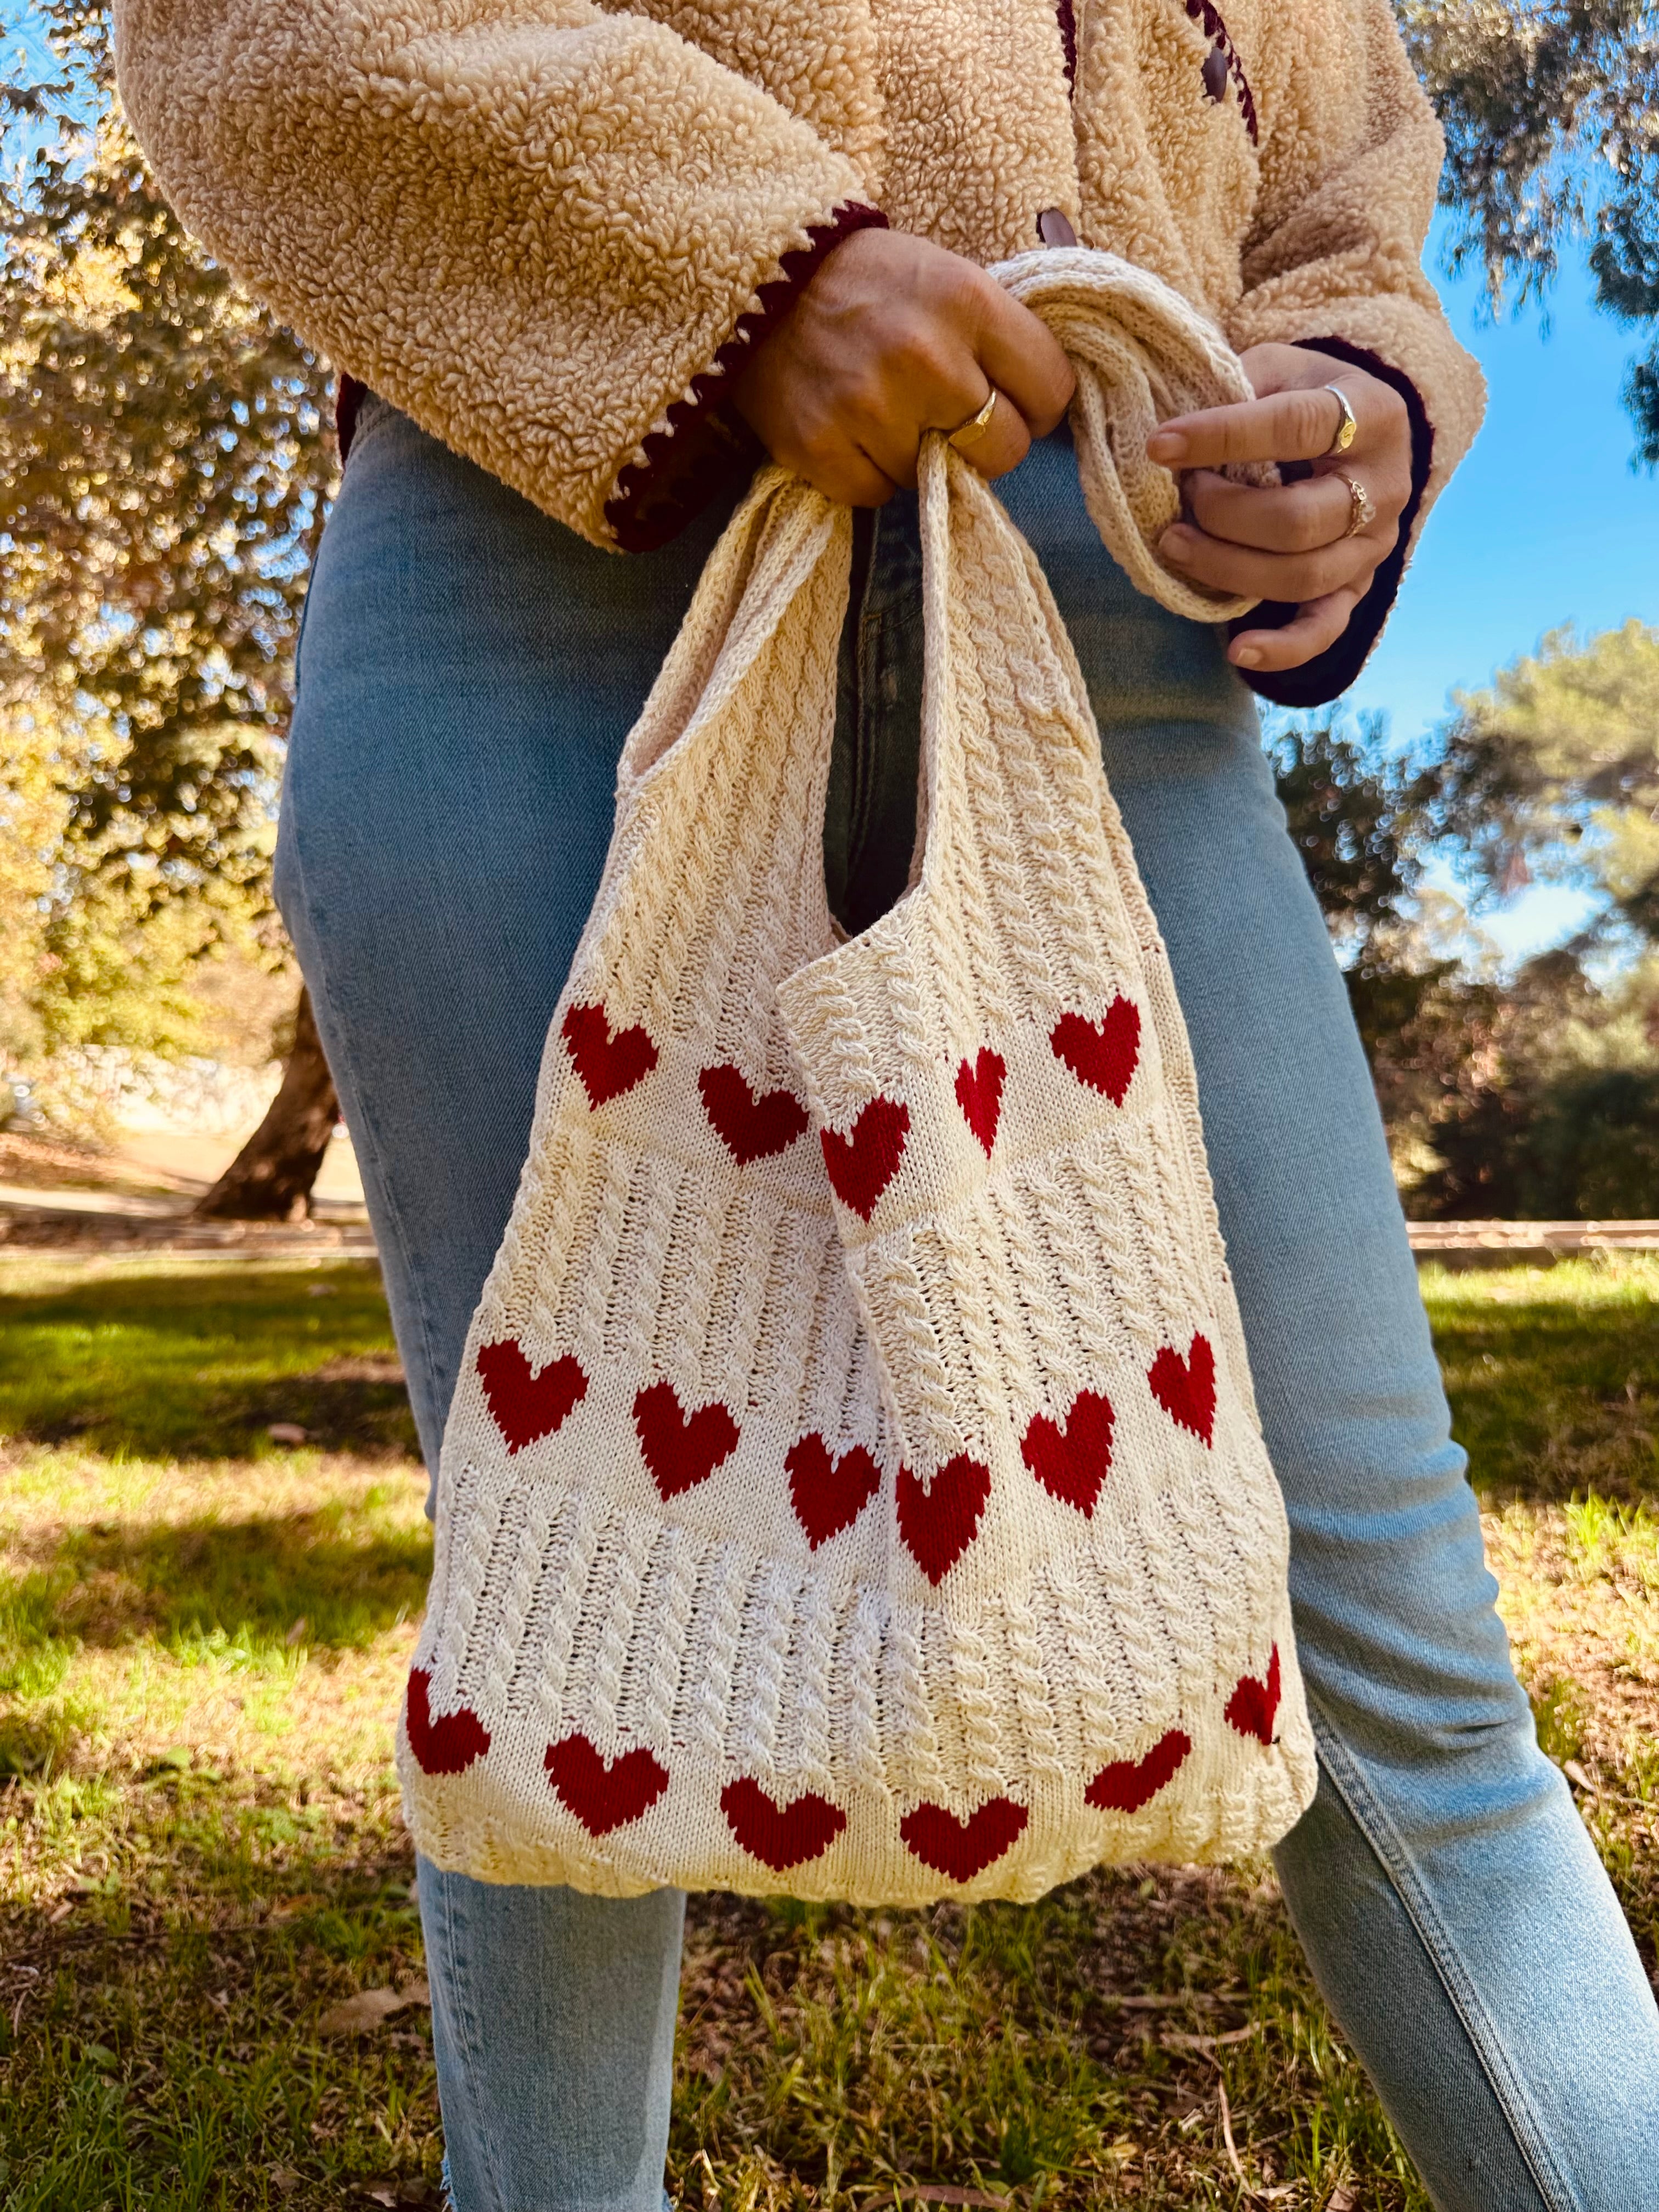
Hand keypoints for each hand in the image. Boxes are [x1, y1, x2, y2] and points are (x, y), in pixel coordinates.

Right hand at [729, 228, 1074, 504]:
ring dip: (922, 456)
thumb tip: (1038, 410)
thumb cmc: (869, 279)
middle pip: (1006, 448)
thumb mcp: (948, 277)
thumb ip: (996, 338)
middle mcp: (926, 359)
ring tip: (890, 412)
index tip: (1015, 401)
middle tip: (956, 420)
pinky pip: (879, 494)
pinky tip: (854, 431)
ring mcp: (871, 409)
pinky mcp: (822, 449)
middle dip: (988, 442)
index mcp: (968, 304)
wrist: (762, 278)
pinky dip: (872, 472)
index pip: (1050, 389)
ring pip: (939, 478)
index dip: (1037, 403)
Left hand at [1145, 343, 1413, 672]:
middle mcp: (1383, 484)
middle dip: (1223, 516)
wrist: (1355, 431)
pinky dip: (1282, 649)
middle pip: (1298, 520)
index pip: (1294, 426)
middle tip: (1180, 500)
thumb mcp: (1276, 368)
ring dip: (1227, 569)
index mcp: (1370, 414)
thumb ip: (1236, 386)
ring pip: (1301, 577)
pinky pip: (1325, 628)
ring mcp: (1374, 543)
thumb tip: (1174, 428)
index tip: (1159, 445)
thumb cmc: (1300, 395)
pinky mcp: (1358, 586)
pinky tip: (1236, 650)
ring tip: (1174, 546)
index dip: (1222, 436)